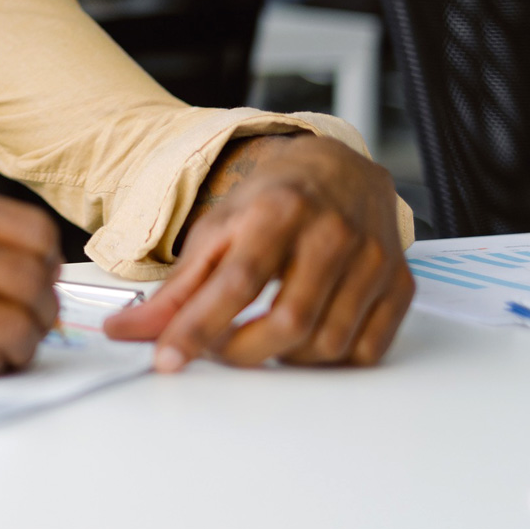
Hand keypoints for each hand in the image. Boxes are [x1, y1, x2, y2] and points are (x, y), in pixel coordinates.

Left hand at [104, 133, 411, 370]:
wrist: (338, 169)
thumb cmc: (272, 201)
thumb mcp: (216, 229)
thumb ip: (177, 286)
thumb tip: (130, 330)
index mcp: (278, 211)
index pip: (236, 282)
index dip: (199, 327)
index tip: (167, 358)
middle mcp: (331, 233)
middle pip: (288, 320)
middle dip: (242, 351)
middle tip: (216, 350)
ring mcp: (372, 260)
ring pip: (328, 342)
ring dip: (283, 357)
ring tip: (258, 338)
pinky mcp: (400, 283)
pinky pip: (366, 349)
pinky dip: (329, 359)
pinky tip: (304, 339)